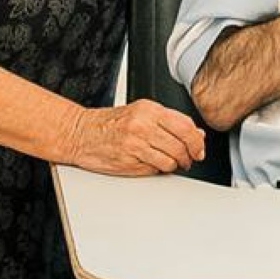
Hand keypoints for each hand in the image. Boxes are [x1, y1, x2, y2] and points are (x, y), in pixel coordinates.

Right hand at [66, 99, 205, 176]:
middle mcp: (143, 124)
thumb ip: (169, 122)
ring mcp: (135, 143)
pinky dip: (158, 169)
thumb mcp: (141, 113)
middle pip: (181, 145)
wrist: (80, 133)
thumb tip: (196, 133)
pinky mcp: (128, 160)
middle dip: (189, 156)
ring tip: (169, 162)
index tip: (199, 149)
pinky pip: (154, 169)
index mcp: (149, 109)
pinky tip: (152, 164)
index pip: (185, 125)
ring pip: (170, 160)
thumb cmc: (108, 124)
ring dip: (174, 165)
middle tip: (189, 159)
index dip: (197, 141)